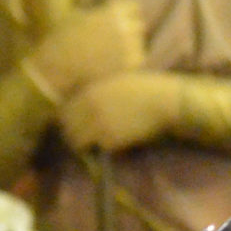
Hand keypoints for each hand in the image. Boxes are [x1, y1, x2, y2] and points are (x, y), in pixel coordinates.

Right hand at [29, 0, 145, 97]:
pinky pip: (138, 60)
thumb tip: (105, 11)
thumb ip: (96, 13)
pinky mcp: (130, 64)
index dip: (125, 16)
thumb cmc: (61, 42)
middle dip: (129, 32)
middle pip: (138, 25)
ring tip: (111, 57)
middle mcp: (124, 25)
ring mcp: (129, 45)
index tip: (118, 24)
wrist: (56, 69)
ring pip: (138, 44)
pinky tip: (113, 67)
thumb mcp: (75, 17)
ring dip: (130, 48)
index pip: (133, 7)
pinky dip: (129, 63)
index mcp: (112, 11)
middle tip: (115, 43)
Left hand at [58, 71, 180, 153]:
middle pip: (66, 127)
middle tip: (81, 141)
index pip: (63, 111)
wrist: (166, 101)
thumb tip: (82, 102)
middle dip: (72, 135)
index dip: (67, 120)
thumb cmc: (147, 88)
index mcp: (90, 91)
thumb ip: (97, 91)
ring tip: (93, 146)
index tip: (74, 126)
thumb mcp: (115, 81)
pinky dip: (99, 150)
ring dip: (82, 146)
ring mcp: (98, 124)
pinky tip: (110, 146)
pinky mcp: (109, 139)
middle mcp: (89, 107)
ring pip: (76, 141)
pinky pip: (95, 148)